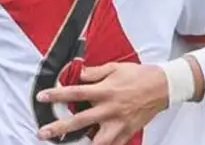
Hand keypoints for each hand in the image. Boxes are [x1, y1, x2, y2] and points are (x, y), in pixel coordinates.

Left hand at [35, 63, 167, 144]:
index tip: (42, 97)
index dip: (57, 95)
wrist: (163, 87)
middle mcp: (110, 109)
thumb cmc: (138, 76)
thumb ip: (93, 72)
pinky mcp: (128, 132)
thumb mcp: (114, 68)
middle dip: (59, 128)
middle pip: (80, 121)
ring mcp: (119, 124)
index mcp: (105, 91)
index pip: (75, 93)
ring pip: (98, 141)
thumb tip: (76, 73)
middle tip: (43, 132)